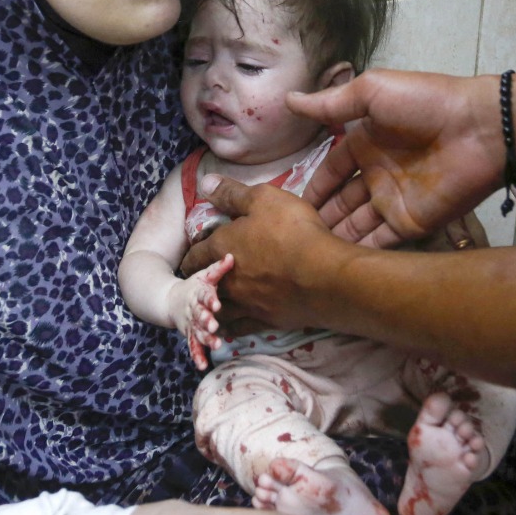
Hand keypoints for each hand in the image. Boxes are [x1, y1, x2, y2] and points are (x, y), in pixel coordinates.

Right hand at [170, 256, 231, 369]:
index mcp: (197, 294)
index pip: (204, 295)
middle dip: (206, 321)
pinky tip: (202, 365)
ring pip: (197, 332)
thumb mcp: (204, 276)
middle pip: (199, 315)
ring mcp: (190, 324)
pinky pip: (192, 346)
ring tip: (216, 345)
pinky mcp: (189, 335)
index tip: (217, 304)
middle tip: (213, 326)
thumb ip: (218, 269)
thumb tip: (232, 256)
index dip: (210, 300)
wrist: (170, 300)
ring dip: (205, 339)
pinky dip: (197, 356)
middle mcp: (192, 310)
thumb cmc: (194, 286)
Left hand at [189, 178, 338, 332]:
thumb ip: (232, 193)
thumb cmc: (293, 231)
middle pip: (202, 284)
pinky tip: (228, 330)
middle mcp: (227, 279)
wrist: (324, 276)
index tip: (191, 256)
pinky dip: (231, 328)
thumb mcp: (263, 199)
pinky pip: (240, 328)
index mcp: (221, 247)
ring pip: (217, 308)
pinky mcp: (265, 321)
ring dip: (211, 306)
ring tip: (210, 305)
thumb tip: (204, 184)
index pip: (195, 253)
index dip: (191, 254)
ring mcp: (245, 304)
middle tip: (198, 281)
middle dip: (199, 281)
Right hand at [289, 71, 506, 247]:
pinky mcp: (411, 224)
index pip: (331, 171)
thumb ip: (330, 104)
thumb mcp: (372, 92)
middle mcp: (377, 175)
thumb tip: (288, 100)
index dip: (312, 188)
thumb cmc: (424, 104)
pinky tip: (333, 266)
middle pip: (341, 203)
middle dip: (319, 220)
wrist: (480, 128)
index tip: (286, 208)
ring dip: (334, 240)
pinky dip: (358, 254)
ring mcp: (394, 202)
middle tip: (289, 241)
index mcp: (366, 144)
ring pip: (355, 226)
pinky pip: (379, 242)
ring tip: (304, 258)